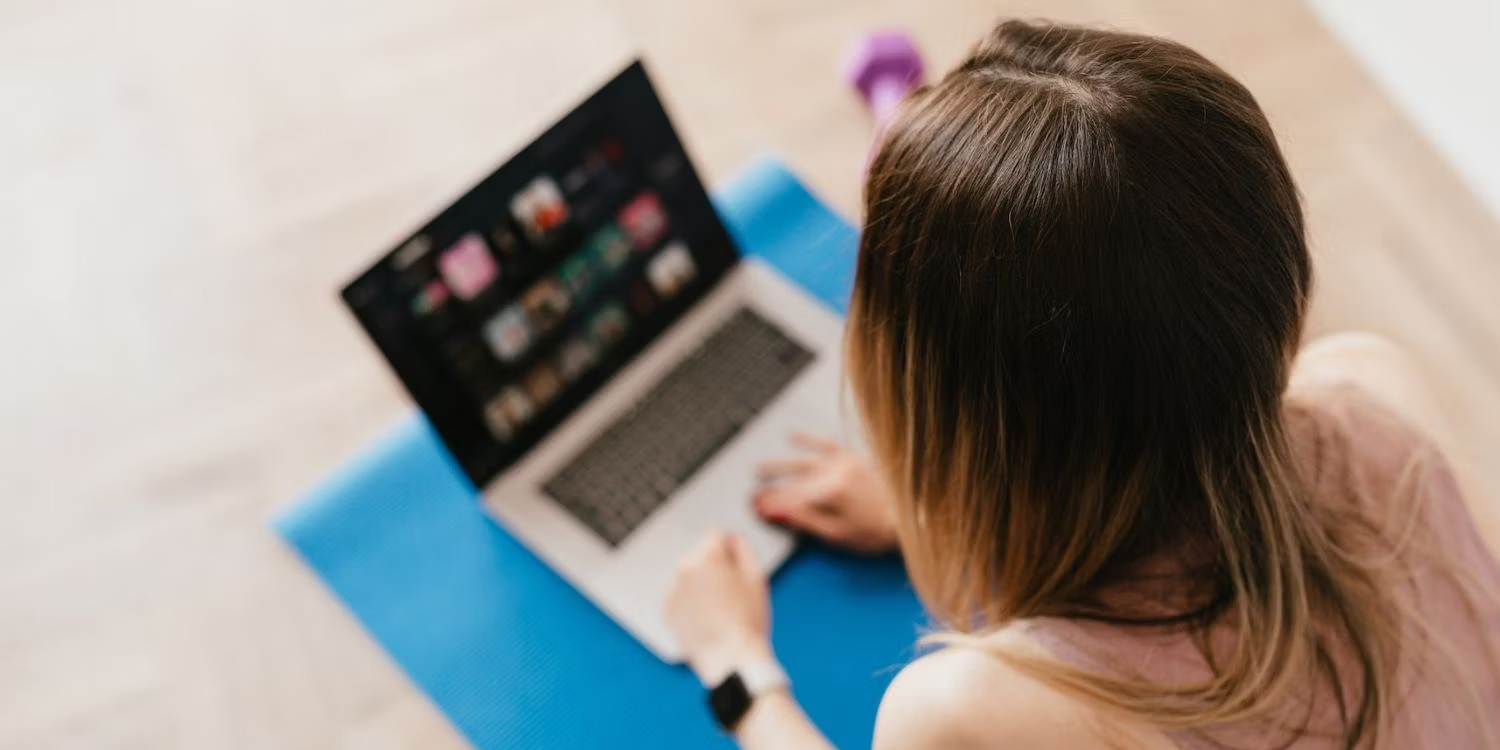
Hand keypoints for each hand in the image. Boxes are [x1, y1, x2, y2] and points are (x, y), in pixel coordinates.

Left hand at [665, 531, 773, 684]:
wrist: (730, 660)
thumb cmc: (746, 620)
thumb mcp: (757, 577)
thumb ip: (745, 548)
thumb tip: (734, 539)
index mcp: (707, 557)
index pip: (716, 535)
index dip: (731, 550)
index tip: (738, 568)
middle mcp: (684, 569)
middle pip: (701, 556)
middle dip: (715, 568)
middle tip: (732, 594)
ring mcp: (673, 591)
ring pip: (690, 577)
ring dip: (701, 585)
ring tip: (720, 611)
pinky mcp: (667, 611)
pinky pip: (681, 598)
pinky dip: (691, 604)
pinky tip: (707, 620)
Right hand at [752, 434, 898, 554]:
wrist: (910, 517)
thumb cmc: (875, 531)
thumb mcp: (835, 534)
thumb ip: (803, 520)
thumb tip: (775, 512)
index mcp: (830, 492)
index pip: (790, 498)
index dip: (769, 503)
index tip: (753, 506)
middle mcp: (835, 472)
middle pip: (794, 481)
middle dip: (771, 488)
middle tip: (751, 494)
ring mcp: (844, 462)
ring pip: (804, 462)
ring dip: (780, 465)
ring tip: (759, 469)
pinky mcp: (853, 458)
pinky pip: (826, 444)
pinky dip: (809, 440)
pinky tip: (792, 436)